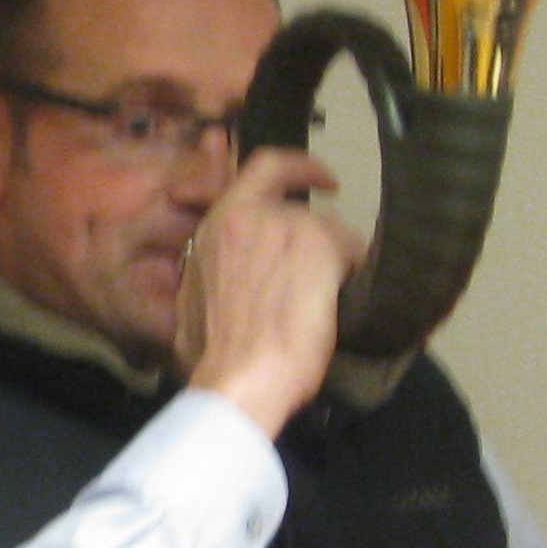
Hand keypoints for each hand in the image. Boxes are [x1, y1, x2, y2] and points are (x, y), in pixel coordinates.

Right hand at [175, 147, 363, 436]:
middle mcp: (248, 215)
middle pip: (300, 208)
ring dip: (332, 260)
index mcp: (216, 226)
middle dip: (314, 236)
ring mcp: (284, 227)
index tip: (320, 180)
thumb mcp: (196, 303)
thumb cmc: (214, 357)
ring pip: (328, 229)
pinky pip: (351, 249)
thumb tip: (229, 281)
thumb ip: (215, 274)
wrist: (239, 380)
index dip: (299, 167)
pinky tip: (342, 302)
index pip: (262, 169)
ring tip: (328, 300)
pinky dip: (351, 273)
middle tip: (329, 260)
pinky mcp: (319, 246)